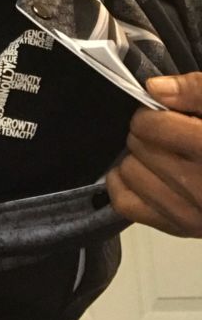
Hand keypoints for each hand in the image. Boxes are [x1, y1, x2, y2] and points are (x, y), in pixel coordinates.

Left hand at [106, 73, 201, 236]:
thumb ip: (195, 89)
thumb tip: (154, 89)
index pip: (151, 126)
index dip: (151, 113)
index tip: (163, 114)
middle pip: (138, 146)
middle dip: (145, 134)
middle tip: (165, 134)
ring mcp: (194, 215)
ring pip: (129, 173)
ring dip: (137, 158)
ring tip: (161, 154)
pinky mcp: (184, 230)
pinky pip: (126, 204)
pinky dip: (125, 185)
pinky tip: (143, 173)